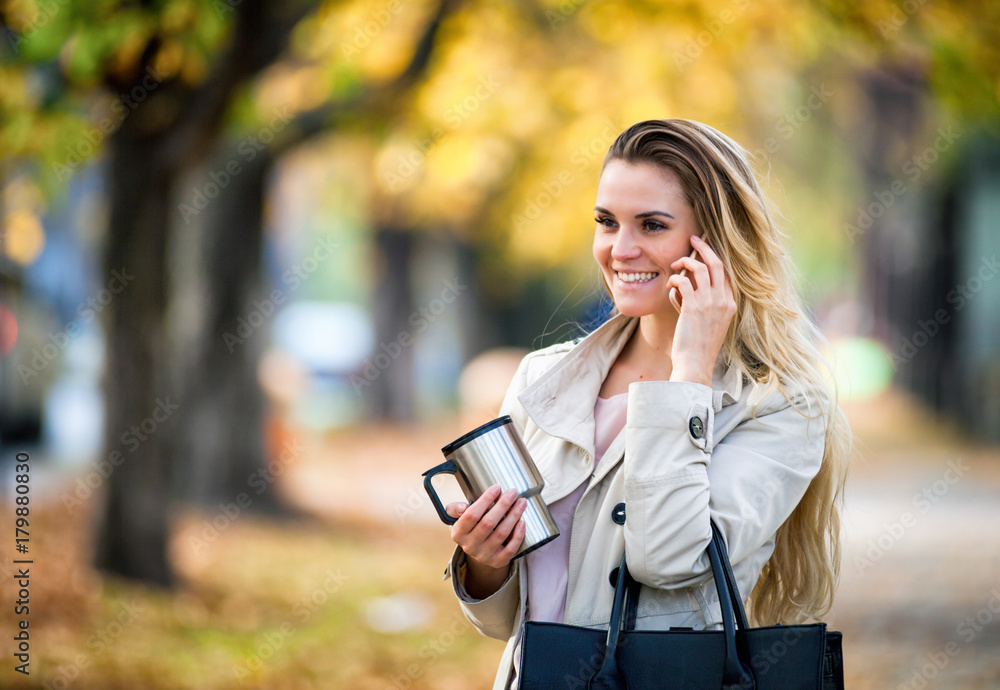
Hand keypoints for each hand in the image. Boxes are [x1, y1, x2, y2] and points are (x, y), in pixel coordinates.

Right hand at [445, 485, 526, 598]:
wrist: (478, 550)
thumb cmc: (470, 528)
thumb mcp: (457, 518)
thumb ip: (455, 509)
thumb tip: (463, 507)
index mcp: (458, 533)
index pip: (471, 515)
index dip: (485, 500)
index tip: (497, 488)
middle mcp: (469, 546)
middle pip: (488, 523)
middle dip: (502, 505)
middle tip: (513, 492)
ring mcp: (484, 555)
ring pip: (501, 534)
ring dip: (513, 516)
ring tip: (521, 503)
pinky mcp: (498, 561)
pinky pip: (510, 549)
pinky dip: (518, 535)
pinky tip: (522, 522)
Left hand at [664, 235, 736, 385]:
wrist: (695, 365)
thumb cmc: (696, 347)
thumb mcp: (706, 323)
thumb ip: (700, 303)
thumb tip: (684, 286)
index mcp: (730, 305)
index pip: (725, 274)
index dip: (714, 258)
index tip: (704, 248)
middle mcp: (724, 301)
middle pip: (718, 264)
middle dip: (705, 247)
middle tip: (694, 237)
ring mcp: (711, 303)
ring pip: (700, 269)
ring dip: (686, 261)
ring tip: (675, 262)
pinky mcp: (694, 307)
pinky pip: (683, 282)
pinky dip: (674, 280)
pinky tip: (669, 286)